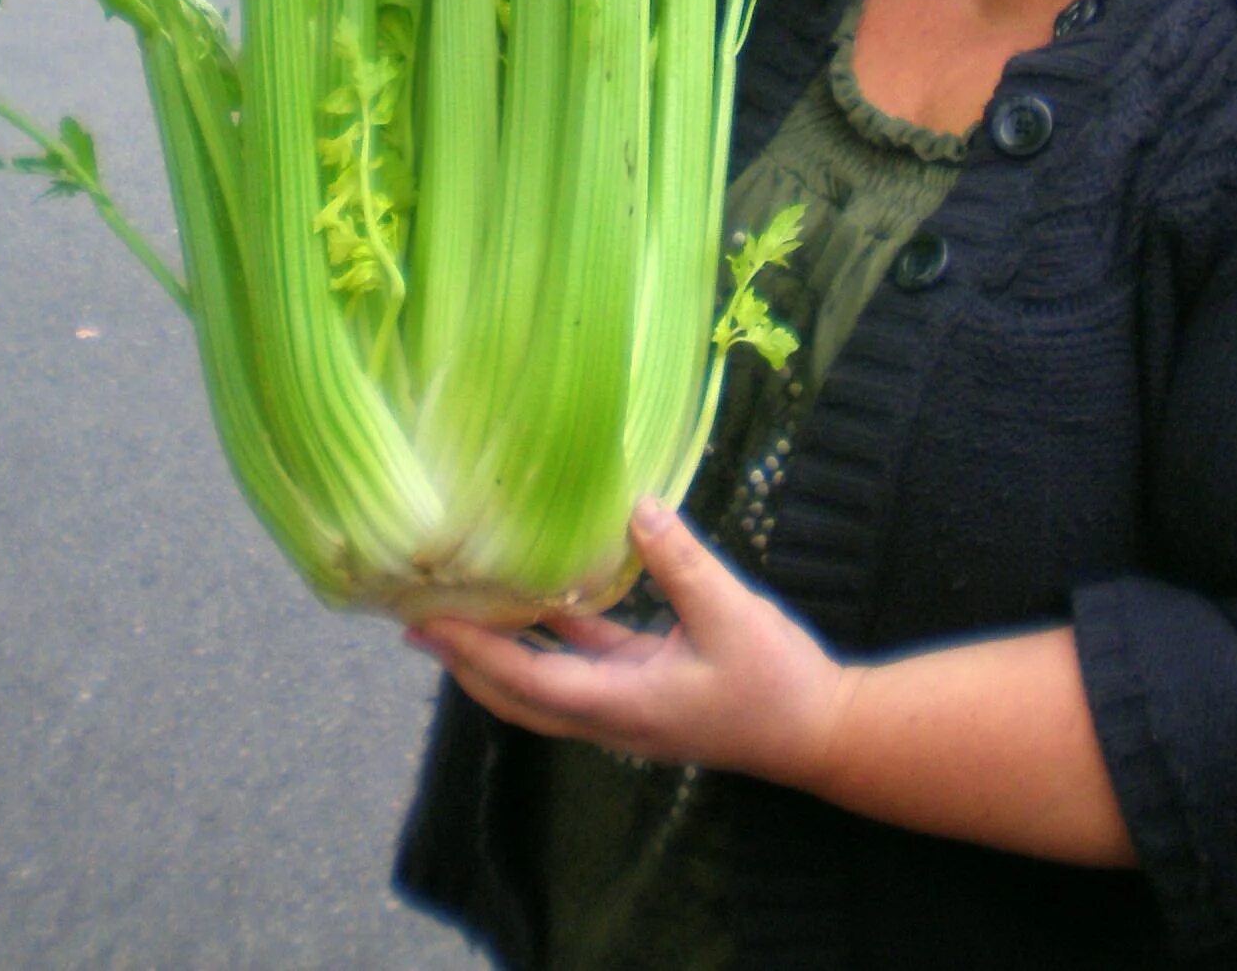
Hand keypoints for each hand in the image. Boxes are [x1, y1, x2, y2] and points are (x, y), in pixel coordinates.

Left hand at [406, 497, 854, 788]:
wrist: (819, 731)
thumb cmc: (774, 681)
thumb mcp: (729, 613)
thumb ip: (679, 560)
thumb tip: (634, 505)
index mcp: (621, 706)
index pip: (528, 681)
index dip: (474, 652)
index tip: (427, 625)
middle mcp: (611, 714)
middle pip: (517, 695)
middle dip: (465, 661)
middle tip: (416, 621)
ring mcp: (626, 705)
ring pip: (543, 683)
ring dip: (499, 653)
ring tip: (458, 611)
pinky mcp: (645, 688)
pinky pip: (580, 664)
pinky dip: (550, 636)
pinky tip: (538, 595)